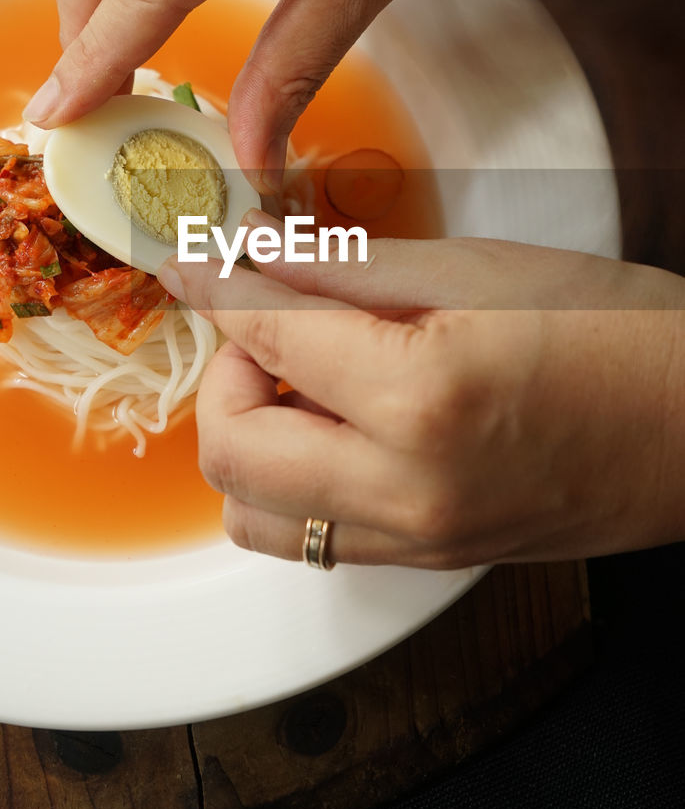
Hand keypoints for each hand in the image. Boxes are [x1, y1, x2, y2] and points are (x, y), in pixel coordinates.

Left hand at [157, 222, 684, 567]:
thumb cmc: (618, 332)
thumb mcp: (477, 270)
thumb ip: (346, 263)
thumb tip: (253, 248)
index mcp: (418, 397)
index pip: (264, 335)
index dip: (212, 283)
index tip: (190, 258)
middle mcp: (404, 489)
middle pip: (229, 449)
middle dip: (222, 372)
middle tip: (266, 322)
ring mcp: (414, 540)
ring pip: (253, 513)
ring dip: (248, 438)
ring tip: (301, 382)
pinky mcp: (427, 561)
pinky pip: (312, 537)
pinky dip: (290, 481)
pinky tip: (336, 427)